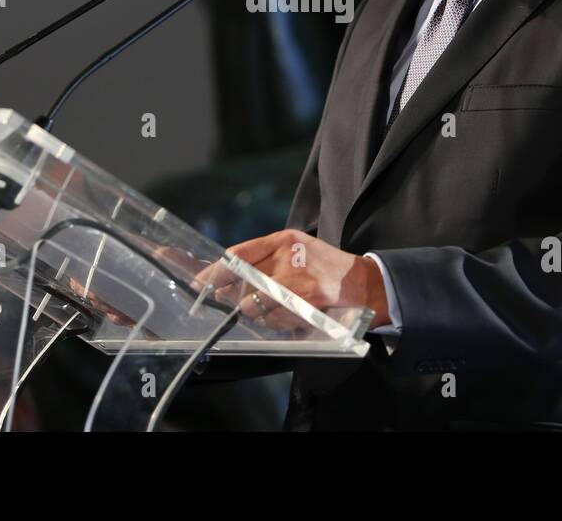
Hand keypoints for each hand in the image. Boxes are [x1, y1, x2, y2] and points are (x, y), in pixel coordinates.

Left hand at [222, 229, 389, 328]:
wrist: (362, 282)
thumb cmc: (324, 266)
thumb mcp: (296, 249)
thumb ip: (266, 258)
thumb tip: (229, 275)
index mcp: (282, 240)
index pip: (238, 255)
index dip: (214, 271)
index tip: (199, 282)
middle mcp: (287, 255)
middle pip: (242, 281)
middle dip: (228, 296)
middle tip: (222, 301)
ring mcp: (296, 277)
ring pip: (256, 304)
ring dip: (254, 313)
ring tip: (268, 309)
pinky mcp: (307, 298)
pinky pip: (276, 317)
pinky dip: (274, 322)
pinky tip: (285, 316)